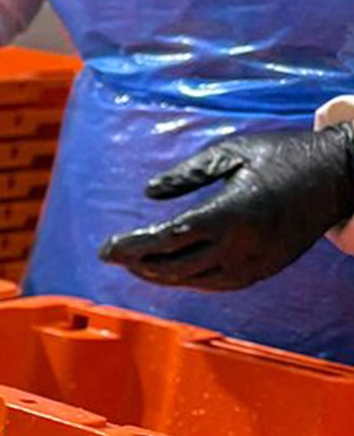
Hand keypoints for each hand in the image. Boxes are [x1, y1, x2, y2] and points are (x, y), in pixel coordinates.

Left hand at [100, 123, 353, 290]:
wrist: (338, 177)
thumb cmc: (282, 156)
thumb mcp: (232, 152)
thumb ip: (187, 175)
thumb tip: (149, 193)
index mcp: (230, 213)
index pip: (167, 239)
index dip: (132, 247)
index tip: (105, 248)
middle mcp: (240, 246)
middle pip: (173, 266)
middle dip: (137, 263)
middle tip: (112, 255)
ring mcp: (251, 264)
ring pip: (190, 280)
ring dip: (157, 274)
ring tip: (133, 263)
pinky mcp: (260, 272)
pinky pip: (212, 283)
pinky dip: (185, 278)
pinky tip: (168, 269)